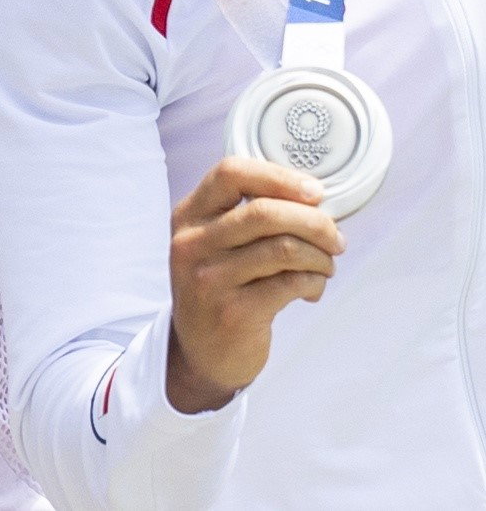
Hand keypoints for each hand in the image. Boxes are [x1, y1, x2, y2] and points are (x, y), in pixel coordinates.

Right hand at [166, 156, 343, 412]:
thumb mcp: (213, 244)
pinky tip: (311, 289)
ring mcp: (210, 278)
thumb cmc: (219, 288)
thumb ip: (246, 217)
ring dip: (321, 256)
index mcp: (188, 216)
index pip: (230, 173)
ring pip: (285, 248)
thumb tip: (312, 200)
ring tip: (326, 266)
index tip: (315, 192)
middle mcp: (192, 243)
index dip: (279, 177)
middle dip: (315, 222)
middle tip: (335, 238)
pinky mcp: (234, 311)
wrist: (201, 352)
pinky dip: (314, 282)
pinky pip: (291, 283)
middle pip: (265, 212)